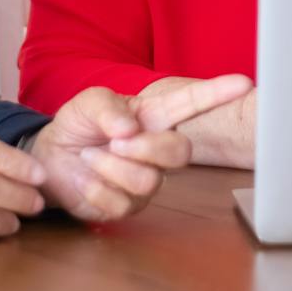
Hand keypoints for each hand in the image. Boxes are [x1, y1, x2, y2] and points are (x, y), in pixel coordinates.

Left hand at [31, 74, 252, 221]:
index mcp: (154, 117)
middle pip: (180, 153)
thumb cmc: (78, 124)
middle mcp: (157, 150)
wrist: (48, 157)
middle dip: (147, 148)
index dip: (217, 94)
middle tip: (115, 142)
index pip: (191, 105)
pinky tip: (86, 180)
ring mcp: (145, 181)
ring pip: (148, 181)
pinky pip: (121, 203)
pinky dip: (95, 188)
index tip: (243, 83)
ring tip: (90, 157)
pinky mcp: (126, 207)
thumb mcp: (88, 102)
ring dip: (111, 167)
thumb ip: (108, 108)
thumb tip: (129, 128)